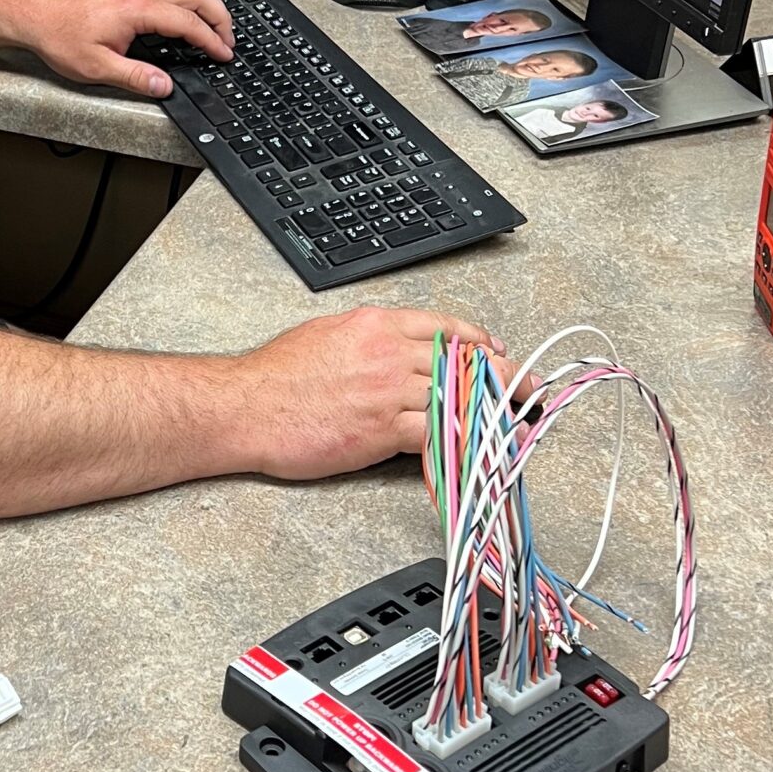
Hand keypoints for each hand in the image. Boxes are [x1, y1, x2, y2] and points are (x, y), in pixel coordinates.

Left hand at [10, 0, 233, 97]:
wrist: (31, 10)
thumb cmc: (56, 33)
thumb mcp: (96, 67)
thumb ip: (136, 77)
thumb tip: (165, 86)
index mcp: (137, 9)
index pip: (189, 23)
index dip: (212, 41)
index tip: (223, 55)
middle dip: (221, 16)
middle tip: (229, 39)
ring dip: (206, 4)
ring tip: (213, 27)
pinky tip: (184, 13)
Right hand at [234, 305, 506, 480]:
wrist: (245, 407)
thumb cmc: (274, 378)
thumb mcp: (326, 335)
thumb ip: (368, 338)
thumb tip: (395, 347)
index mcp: (375, 324)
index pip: (447, 328)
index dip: (482, 344)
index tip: (498, 356)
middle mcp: (388, 351)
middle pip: (463, 362)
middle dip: (502, 379)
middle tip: (526, 392)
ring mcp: (387, 389)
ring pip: (458, 397)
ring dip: (491, 413)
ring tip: (514, 424)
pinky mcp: (382, 428)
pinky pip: (438, 432)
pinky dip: (464, 440)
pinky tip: (480, 447)